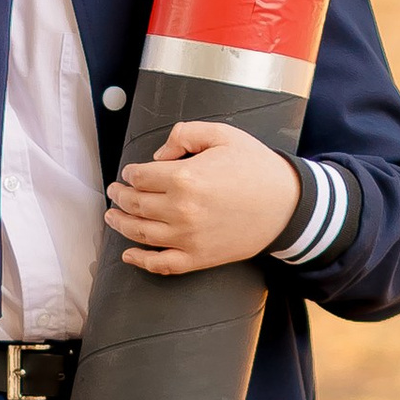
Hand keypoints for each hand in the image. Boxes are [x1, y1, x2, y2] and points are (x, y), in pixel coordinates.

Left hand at [106, 122, 301, 275]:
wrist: (288, 204)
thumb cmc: (256, 167)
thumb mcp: (222, 134)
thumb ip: (184, 134)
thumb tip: (157, 157)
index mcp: (185, 178)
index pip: (140, 177)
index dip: (130, 173)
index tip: (130, 172)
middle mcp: (181, 211)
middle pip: (135, 204)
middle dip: (120, 197)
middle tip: (115, 192)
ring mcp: (188, 238)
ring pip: (139, 233)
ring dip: (120, 224)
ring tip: (112, 216)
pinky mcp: (198, 258)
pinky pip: (160, 264)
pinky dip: (140, 261)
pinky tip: (128, 255)